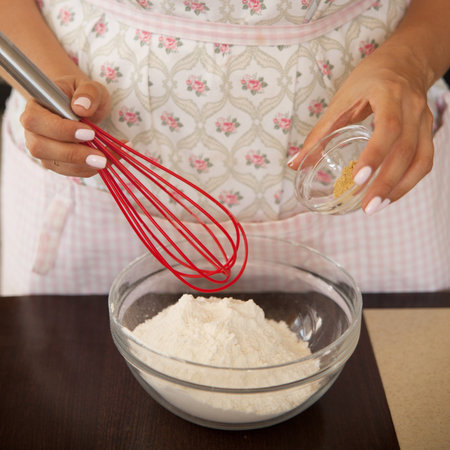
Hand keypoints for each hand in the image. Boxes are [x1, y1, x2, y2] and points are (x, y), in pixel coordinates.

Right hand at [20, 75, 111, 176]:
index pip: (36, 121)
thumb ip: (88, 93)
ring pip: (55, 164)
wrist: (82, 107)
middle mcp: (34, 131)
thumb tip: (81, 107)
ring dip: (83, 165)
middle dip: (72, 154)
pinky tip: (107, 161)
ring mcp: (43, 149)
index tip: (90, 133)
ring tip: (107, 160)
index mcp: (35, 107)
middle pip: (40, 147)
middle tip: (100, 157)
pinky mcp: (56, 162)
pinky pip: (69, 171)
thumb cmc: (83, 95)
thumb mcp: (90, 86)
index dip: (61, 130)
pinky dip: (89, 169)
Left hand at [288, 44, 433, 214]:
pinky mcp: (427, 131)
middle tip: (366, 207)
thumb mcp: (341, 100)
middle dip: (386, 182)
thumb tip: (295, 163)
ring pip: (420, 159)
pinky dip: (409, 182)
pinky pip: (424, 161)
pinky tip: (390, 196)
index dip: (374, 154)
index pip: (387, 127)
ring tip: (377, 207)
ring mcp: (424, 120)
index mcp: (388, 95)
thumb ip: (320, 132)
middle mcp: (412, 108)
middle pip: (405, 150)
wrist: (404, 63)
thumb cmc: (369, 80)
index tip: (358, 178)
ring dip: (400, 188)